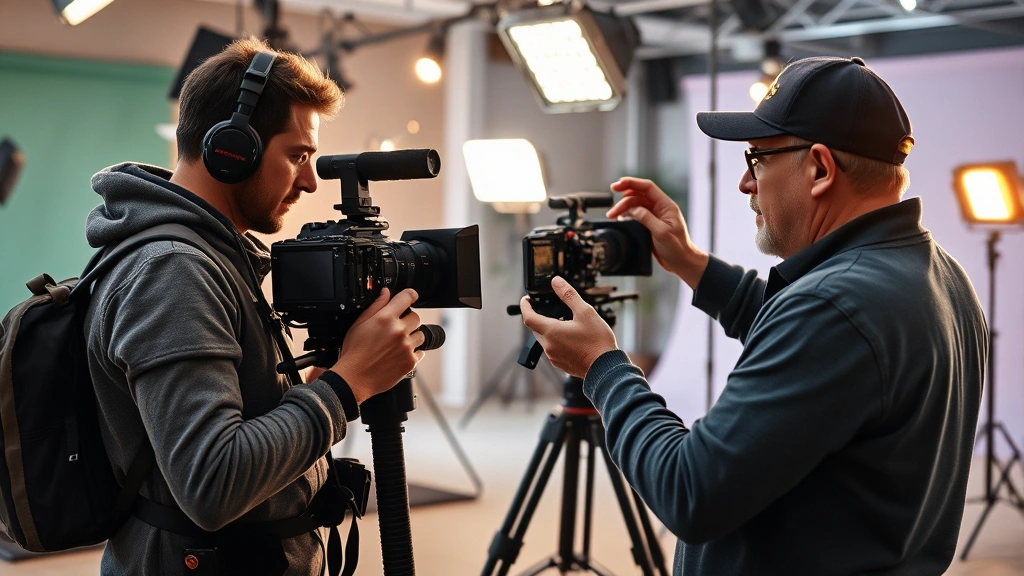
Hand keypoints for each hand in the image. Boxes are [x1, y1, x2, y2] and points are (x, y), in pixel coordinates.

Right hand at [330, 288, 424, 403]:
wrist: (354, 378)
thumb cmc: (354, 352)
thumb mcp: (359, 324)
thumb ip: (376, 306)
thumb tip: (386, 292)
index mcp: (385, 318)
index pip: (407, 297)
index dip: (410, 295)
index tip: (411, 297)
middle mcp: (398, 331)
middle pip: (416, 317)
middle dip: (407, 320)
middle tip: (395, 329)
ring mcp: (406, 347)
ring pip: (420, 334)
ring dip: (412, 337)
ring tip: (397, 344)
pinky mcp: (411, 361)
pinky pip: (420, 352)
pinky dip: (412, 352)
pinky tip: (398, 355)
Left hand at [520, 277, 617, 377]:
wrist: (606, 367)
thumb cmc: (597, 341)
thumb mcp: (585, 312)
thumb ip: (568, 295)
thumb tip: (556, 282)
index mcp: (551, 332)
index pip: (528, 317)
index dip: (525, 307)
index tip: (526, 300)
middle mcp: (549, 346)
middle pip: (536, 329)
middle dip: (541, 318)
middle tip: (554, 311)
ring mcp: (553, 357)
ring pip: (545, 340)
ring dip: (551, 331)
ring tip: (568, 325)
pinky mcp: (560, 365)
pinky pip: (553, 350)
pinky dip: (558, 342)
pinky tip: (573, 339)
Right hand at [608, 177, 707, 288]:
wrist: (682, 262)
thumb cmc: (678, 248)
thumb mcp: (661, 232)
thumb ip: (646, 218)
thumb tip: (632, 209)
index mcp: (666, 206)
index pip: (647, 188)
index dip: (631, 183)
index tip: (617, 185)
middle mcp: (660, 208)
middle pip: (638, 196)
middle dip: (623, 200)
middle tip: (612, 210)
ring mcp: (655, 216)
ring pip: (635, 205)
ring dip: (623, 208)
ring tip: (612, 215)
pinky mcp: (650, 225)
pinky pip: (636, 214)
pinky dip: (626, 214)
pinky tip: (620, 218)